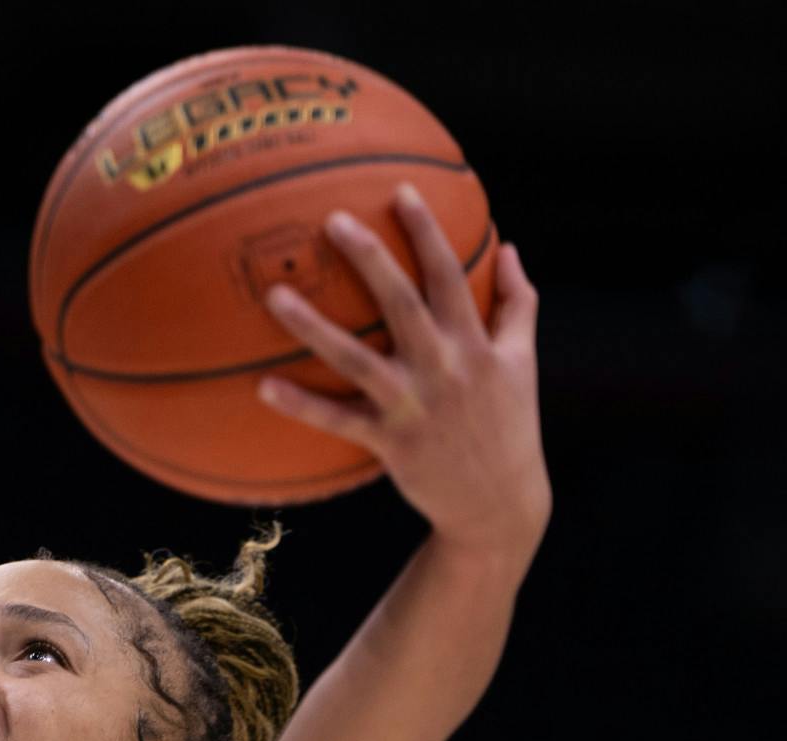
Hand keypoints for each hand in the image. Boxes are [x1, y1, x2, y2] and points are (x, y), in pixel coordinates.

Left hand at [258, 184, 550, 562]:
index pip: (450, 275)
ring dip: (315, 327)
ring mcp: (414, 406)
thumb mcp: (523, 362)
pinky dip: (301, 405)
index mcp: (475, 343)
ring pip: (357, 359)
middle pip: (403, 303)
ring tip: (274, 296)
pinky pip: (338, 420)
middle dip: (370, 258)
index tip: (401, 190)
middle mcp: (444, 368)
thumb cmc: (509, 425)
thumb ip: (518, 303)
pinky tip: (263, 386)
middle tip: (332, 220)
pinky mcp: (390, 442)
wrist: (499, 503)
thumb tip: (513, 248)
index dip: (427, 232)